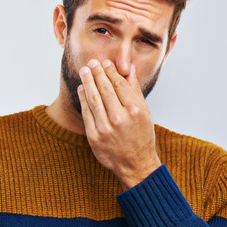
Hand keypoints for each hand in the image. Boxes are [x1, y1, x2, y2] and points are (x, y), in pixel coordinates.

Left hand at [77, 59, 160, 189]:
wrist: (135, 164)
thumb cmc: (142, 136)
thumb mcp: (145, 112)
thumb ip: (135, 90)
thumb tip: (130, 68)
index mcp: (135, 110)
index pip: (119, 85)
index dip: (110, 71)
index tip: (105, 62)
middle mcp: (120, 118)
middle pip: (105, 90)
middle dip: (96, 73)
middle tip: (91, 62)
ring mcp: (105, 128)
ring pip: (93, 99)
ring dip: (87, 83)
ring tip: (84, 71)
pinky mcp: (94, 137)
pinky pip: (86, 113)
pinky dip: (83, 99)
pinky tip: (81, 89)